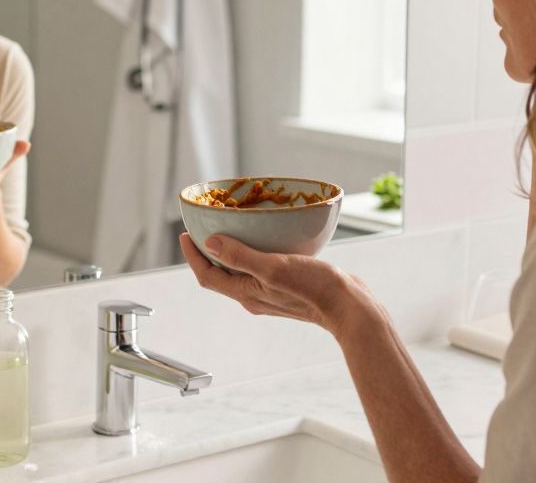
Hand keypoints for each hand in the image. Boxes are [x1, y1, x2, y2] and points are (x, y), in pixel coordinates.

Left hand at [178, 233, 371, 335]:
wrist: (350, 308)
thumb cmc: (314, 288)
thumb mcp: (273, 267)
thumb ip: (241, 256)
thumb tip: (210, 243)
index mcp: (246, 293)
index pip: (208, 276)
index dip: (193, 256)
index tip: (185, 234)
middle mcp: (255, 296)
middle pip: (222, 275)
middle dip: (209, 253)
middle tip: (204, 228)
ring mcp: (272, 294)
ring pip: (242, 272)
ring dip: (232, 252)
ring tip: (232, 229)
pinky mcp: (289, 288)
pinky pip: (263, 269)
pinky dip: (256, 253)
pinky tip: (269, 239)